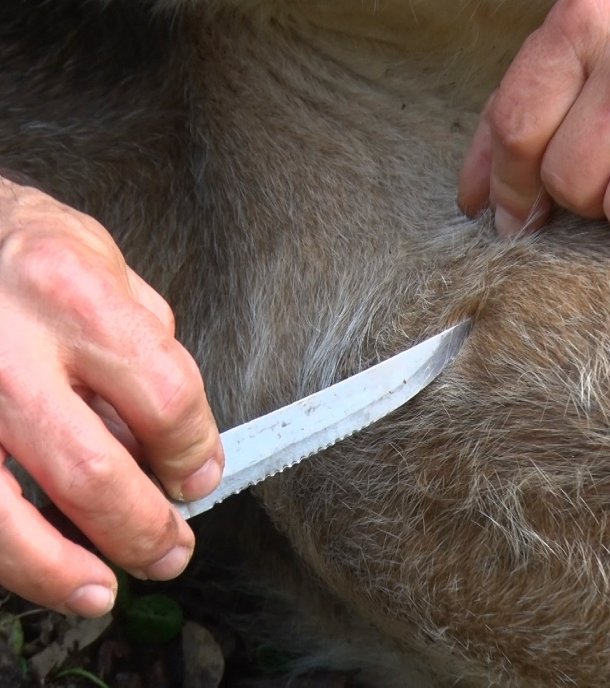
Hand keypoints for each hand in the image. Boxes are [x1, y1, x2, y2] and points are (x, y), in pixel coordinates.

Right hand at [0, 178, 222, 616]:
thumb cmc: (19, 248)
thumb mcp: (101, 262)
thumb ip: (144, 344)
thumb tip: (176, 435)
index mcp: (72, 296)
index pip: (165, 398)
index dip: (195, 453)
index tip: (199, 478)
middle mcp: (6, 348)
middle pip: (91, 471)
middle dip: (143, 528)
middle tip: (169, 549)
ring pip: (3, 514)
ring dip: (61, 570)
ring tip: (102, 588)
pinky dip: (6, 553)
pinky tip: (35, 565)